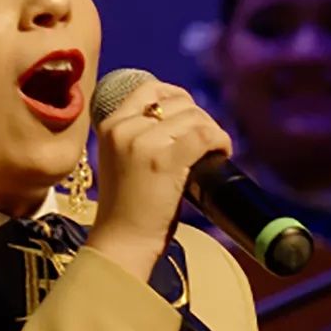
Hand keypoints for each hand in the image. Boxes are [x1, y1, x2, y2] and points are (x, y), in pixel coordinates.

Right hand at [86, 79, 231, 281]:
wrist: (121, 241)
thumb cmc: (128, 207)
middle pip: (177, 101)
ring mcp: (142, 141)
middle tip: (205, 143)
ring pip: (194, 116)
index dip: (178, 97)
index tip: (191, 117)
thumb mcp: (123, 160)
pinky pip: (204, 135)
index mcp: (109, 125)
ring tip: (214, 151)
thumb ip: (140, 135)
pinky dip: (220, 142)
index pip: (149, 88)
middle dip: (199, 118)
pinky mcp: (163, 159)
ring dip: (212, 131)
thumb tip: (184, 116)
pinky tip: (221, 154)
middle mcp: (123, 127)